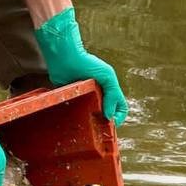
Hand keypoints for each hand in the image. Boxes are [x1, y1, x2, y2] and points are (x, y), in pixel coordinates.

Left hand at [34, 7, 127, 125]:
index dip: (119, 116)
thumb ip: (112, 95)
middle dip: (104, 122)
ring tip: (87, 125)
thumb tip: (109, 115)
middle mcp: (98, 95)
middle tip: (98, 127)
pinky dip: (76, 117)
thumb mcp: (107, 76)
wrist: (65, 58)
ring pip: (90, 115)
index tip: (111, 123)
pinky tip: (75, 120)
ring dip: (90, 121)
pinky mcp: (71, 99)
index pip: (120, 107)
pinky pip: (75, 111)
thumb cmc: (88, 64)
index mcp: (109, 90)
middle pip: (105, 113)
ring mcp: (85, 97)